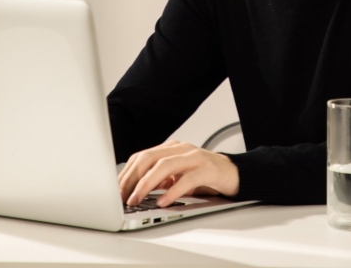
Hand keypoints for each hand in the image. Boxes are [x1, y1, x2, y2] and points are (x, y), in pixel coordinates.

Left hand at [118, 139, 239, 207]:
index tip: (116, 190)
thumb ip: (161, 178)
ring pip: (165, 165)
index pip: (143, 156)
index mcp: (172, 148)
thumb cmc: (205, 175)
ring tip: (137, 199)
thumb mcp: (178, 176)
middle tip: (123, 196)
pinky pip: (187, 179)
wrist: (234, 173)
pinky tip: (163, 201)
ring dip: (147, 184)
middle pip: (150, 157)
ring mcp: (195, 157)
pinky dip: (172, 191)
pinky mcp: (208, 169)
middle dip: (132, 178)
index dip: (127, 173)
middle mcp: (182, 149)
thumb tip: (137, 190)